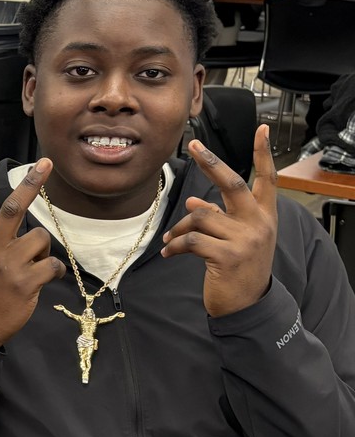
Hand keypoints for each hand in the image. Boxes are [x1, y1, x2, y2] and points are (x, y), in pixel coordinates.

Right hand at [0, 151, 65, 348]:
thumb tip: (23, 225)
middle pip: (14, 208)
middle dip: (32, 183)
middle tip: (47, 163)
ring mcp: (8, 265)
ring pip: (40, 239)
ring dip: (43, 250)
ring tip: (32, 265)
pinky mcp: (25, 283)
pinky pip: (52, 265)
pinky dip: (54, 270)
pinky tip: (44, 279)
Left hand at [161, 124, 276, 316]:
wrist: (247, 307)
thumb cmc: (238, 269)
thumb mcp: (236, 239)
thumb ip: (220, 217)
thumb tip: (194, 200)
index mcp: (265, 215)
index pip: (267, 178)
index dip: (263, 153)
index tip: (261, 129)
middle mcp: (260, 223)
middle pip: (233, 183)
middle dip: (210, 162)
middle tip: (192, 145)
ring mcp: (246, 239)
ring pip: (200, 216)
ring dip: (179, 228)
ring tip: (170, 241)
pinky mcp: (227, 255)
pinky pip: (190, 240)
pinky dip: (174, 245)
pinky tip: (168, 253)